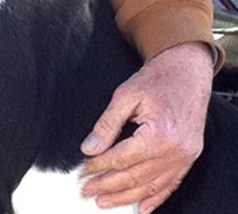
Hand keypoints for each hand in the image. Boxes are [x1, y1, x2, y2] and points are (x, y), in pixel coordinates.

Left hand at [80, 42, 213, 212]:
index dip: (98, 166)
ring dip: (126, 196)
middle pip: (134, 176)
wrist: (187, 72)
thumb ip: (106, 125)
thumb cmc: (157, 80)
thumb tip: (89, 149)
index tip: (82, 170)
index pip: (120, 159)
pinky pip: (172, 184)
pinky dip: (156, 197)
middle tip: (86, 190)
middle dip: (107, 186)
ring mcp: (185, 157)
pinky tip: (142, 207)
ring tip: (105, 202)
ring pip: (151, 185)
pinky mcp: (189, 157)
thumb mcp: (125, 96)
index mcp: (158, 135)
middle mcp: (175, 151)